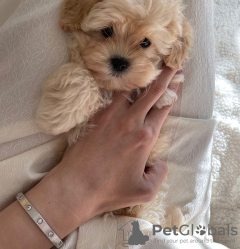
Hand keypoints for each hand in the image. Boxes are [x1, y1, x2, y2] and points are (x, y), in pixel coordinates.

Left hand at [46, 65, 179, 223]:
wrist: (76, 186)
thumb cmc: (110, 190)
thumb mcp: (144, 191)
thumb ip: (159, 174)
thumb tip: (159, 162)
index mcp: (145, 137)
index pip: (163, 108)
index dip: (173, 92)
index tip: (178, 78)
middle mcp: (130, 122)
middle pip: (151, 92)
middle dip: (163, 76)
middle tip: (169, 63)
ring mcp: (110, 116)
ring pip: (129, 89)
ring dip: (139, 77)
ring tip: (144, 66)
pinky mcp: (95, 116)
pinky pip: (109, 96)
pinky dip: (117, 87)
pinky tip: (118, 81)